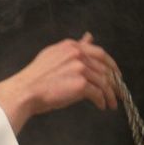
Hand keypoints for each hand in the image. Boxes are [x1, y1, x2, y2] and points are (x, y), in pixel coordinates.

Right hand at [0, 32, 120, 132]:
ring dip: (109, 95)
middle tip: (118, 93)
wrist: (25, 91)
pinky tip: (101, 106)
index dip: (111, 64)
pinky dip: (102, 101)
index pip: (99, 53)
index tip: (115, 74)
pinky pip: (98, 93)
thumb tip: (88, 38)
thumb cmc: (36, 79)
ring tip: (111, 104)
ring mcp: (80, 68)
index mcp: (71, 46)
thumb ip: (73, 48)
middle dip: (114, 82)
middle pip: (104, 68)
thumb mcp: (54, 55)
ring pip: (103, 82)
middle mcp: (77, 54)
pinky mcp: (80, 84)